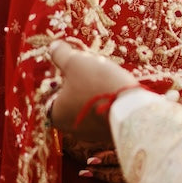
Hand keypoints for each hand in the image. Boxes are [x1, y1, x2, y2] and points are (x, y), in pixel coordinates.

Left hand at [47, 42, 139, 157]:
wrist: (130, 108)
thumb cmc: (97, 84)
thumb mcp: (75, 63)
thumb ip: (61, 55)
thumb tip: (53, 48)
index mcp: (56, 115)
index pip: (51, 97)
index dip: (60, 81)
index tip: (71, 70)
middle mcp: (70, 129)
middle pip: (70, 102)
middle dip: (79, 87)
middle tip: (89, 72)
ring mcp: (91, 134)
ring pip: (88, 109)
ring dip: (94, 95)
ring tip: (105, 80)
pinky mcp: (108, 134)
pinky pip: (103, 116)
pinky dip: (106, 104)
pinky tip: (114, 92)